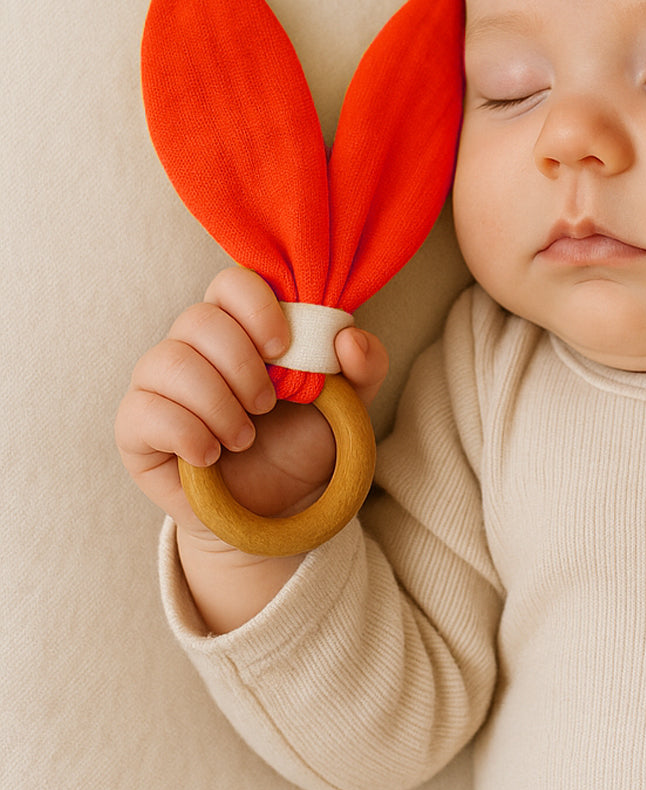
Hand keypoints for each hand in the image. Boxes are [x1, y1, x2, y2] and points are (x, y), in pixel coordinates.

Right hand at [116, 266, 388, 550]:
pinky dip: (187, 434)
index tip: (282, 347)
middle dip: (241, 366)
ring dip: (217, 403)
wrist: (279, 507)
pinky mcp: (136, 426)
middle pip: (198, 319)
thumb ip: (365, 365)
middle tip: (268, 405)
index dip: (256, 307)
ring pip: (168, 361)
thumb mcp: (351, 403)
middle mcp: (193, 344)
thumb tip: (348, 338)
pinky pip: (143, 411)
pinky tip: (212, 456)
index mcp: (242, 325)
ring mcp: (159, 382)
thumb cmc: (306, 440)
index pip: (232, 283)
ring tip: (245, 437)